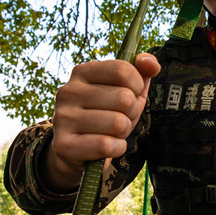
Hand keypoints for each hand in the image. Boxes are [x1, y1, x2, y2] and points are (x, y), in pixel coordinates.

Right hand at [42, 53, 160, 190]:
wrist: (76, 150)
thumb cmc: (106, 115)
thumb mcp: (126, 90)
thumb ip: (141, 72)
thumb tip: (152, 64)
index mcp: (82, 72)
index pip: (122, 70)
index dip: (137, 85)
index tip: (131, 94)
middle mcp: (68, 92)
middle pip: (124, 98)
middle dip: (131, 113)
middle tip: (119, 118)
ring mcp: (63, 118)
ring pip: (118, 123)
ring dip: (123, 132)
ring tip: (110, 132)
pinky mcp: (64, 145)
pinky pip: (107, 146)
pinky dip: (116, 148)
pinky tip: (107, 147)